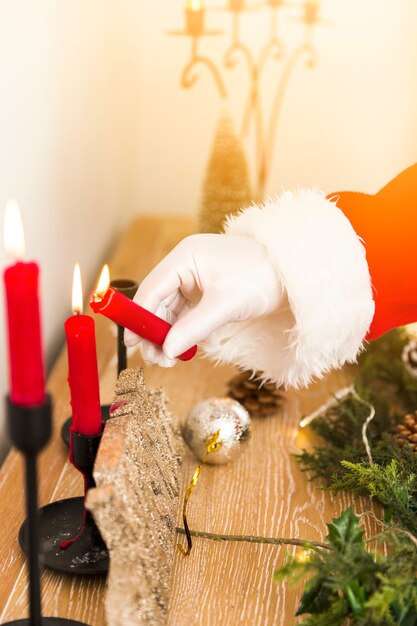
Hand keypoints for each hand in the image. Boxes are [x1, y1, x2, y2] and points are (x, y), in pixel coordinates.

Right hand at [124, 233, 282, 365]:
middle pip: (158, 301)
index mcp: (185, 257)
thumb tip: (167, 350)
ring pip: (171, 311)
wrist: (294, 274)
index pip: (152, 288)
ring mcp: (196, 279)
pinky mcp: (207, 292)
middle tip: (155, 360)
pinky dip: (183, 332)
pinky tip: (181, 350)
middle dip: (155, 331)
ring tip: (168, 361)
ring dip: (168, 335)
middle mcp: (186, 265)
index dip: (139, 317)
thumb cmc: (262, 278)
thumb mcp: (225, 305)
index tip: (132, 343)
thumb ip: (193, 328)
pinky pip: (187, 314)